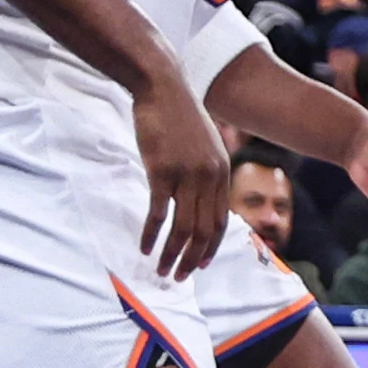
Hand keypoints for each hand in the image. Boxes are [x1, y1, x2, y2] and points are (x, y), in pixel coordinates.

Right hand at [130, 77, 229, 277]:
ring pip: (183, 227)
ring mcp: (187, 175)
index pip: (221, 221)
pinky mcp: (162, 171)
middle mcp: (210, 178)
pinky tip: (145, 247)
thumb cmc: (180, 118)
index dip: (211, 247)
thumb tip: (202, 199)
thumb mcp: (205, 147)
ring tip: (161, 270)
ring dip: (173, 254)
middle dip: (192, 259)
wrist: (164, 89)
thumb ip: (207, 173)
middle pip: (204, 230)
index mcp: (222, 174)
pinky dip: (152, 234)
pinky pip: (159, 212)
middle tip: (179, 278)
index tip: (202, 266)